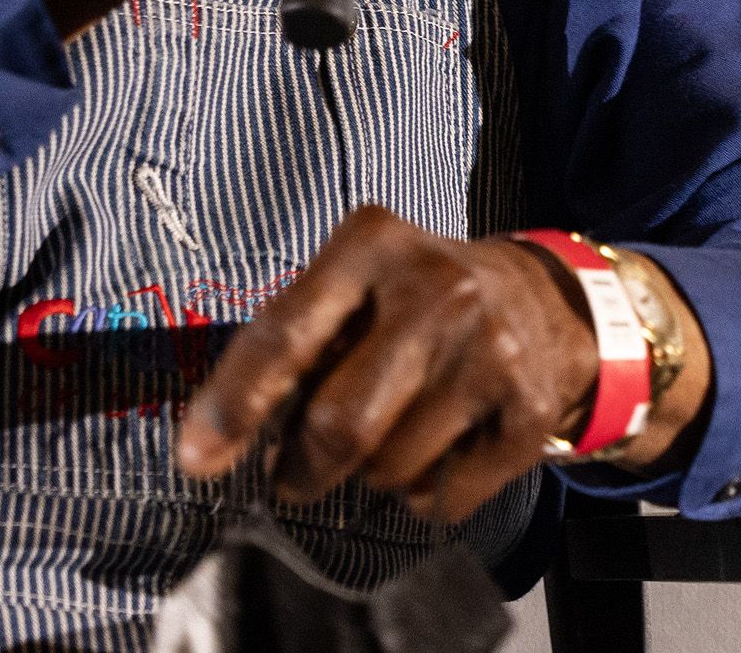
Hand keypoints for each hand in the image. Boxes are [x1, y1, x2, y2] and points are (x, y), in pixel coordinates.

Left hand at [174, 206, 594, 522]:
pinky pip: (444, 496)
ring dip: (372, 475)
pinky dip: (425, 494)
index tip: (196, 460)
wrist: (545, 301)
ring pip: (390, 469)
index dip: (234, 403)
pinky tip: (441, 448)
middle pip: (340, 424)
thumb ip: (295, 341)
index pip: (286, 334)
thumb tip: (216, 437)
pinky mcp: (529, 410)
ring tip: (392, 433)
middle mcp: (436, 289)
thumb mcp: (356, 283)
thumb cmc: (416, 298)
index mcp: (372, 245)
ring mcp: (490, 350)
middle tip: (294, 478)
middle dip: (303, 469)